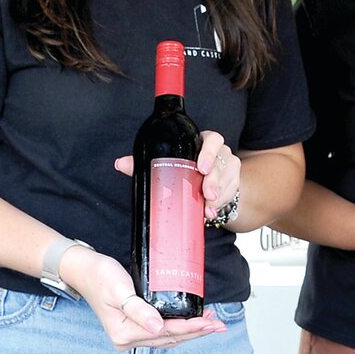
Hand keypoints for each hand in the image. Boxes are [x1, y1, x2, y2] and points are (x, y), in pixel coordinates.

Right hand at [61, 245, 226, 350]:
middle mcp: (127, 340)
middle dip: (196, 332)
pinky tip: (193, 321)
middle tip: (220, 326)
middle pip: (170, 338)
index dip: (190, 328)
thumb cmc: (100, 276)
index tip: (209, 323)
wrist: (84, 271)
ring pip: (168, 336)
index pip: (165, 332)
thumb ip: (138, 310)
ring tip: (212, 323)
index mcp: (124, 334)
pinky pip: (162, 331)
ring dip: (190, 331)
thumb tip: (157, 328)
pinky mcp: (135, 327)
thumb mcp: (119, 290)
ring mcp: (131, 335)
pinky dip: (180, 327)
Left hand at [114, 132, 241, 222]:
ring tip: (206, 210)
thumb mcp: (168, 163)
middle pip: (222, 163)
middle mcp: (220, 154)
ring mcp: (229, 169)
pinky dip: (219, 205)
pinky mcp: (234, 184)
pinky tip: (210, 213)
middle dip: (215, 181)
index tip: (200, 168)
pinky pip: (229, 195)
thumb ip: (145, 162)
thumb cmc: (185, 168)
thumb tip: (120, 163)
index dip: (209, 152)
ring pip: (227, 181)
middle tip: (206, 194)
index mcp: (204, 142)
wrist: (208, 182)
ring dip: (218, 197)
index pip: (213, 140)